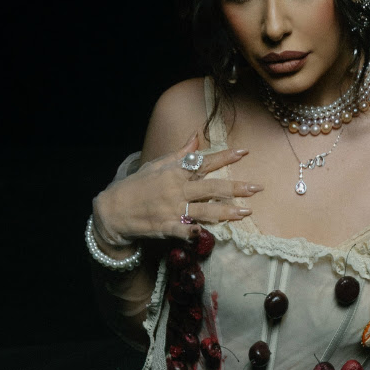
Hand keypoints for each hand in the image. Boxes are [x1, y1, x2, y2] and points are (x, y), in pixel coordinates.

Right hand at [92, 134, 262, 245]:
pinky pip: (182, 230)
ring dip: (226, 212)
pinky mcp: (165, 227)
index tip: (244, 152)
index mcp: (175, 172)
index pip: (204, 163)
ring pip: (204, 210)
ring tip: (246, 212)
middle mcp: (176, 189)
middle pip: (211, 187)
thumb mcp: (157, 164)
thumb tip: (196, 136)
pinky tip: (206, 234)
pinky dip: (193, 232)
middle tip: (256, 188)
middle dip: (235, 188)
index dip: (224, 157)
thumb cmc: (137, 186)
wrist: (113, 209)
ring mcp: (172, 209)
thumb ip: (180, 153)